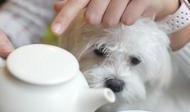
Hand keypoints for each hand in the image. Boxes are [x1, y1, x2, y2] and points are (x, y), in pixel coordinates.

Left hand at [51, 0, 179, 34]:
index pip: (77, 2)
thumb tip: (56, 7)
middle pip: (94, 16)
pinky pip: (127, 20)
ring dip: (116, 20)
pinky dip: (129, 20)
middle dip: (101, 19)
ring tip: (124, 10)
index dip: (65, 17)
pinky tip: (134, 11)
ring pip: (111, 20)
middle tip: (110, 12)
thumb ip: (80, 2)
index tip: (55, 31)